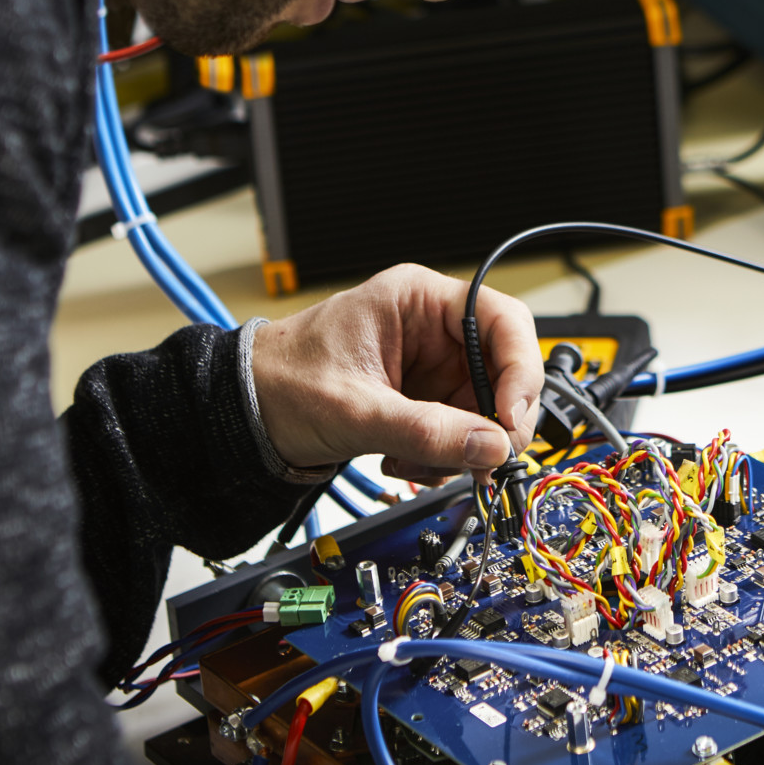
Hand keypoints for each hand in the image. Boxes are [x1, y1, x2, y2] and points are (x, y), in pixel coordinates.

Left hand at [250, 264, 542, 484]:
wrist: (244, 415)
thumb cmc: (280, 382)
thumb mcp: (355, 409)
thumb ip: (425, 430)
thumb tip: (491, 447)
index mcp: (417, 300)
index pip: (502, 320)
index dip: (519, 368)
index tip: (511, 417)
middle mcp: (432, 329)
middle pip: (504, 370)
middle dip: (494, 421)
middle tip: (480, 458)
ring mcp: (431, 367)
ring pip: (486, 410)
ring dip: (464, 447)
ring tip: (416, 464)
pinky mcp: (425, 401)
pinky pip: (462, 432)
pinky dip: (445, 457)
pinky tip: (406, 464)